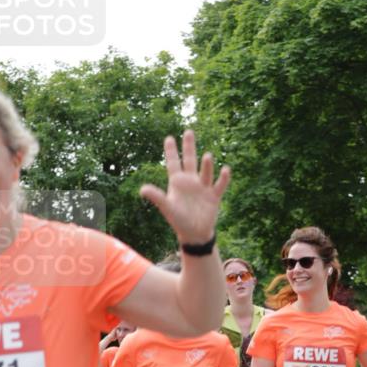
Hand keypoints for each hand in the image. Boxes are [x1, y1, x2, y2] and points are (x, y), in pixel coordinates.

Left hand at [139, 130, 230, 244]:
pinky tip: (225, 170)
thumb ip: (156, 197)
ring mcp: (203, 188)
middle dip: (189, 147)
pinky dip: (223, 178)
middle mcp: (191, 182)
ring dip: (207, 165)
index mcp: (178, 183)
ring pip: (205, 172)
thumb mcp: (167, 207)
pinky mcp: (214, 196)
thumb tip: (141, 189)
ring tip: (207, 156)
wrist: (195, 234)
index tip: (169, 137)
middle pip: (190, 160)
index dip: (171, 151)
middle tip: (188, 131)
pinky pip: (219, 185)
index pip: (173, 163)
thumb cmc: (179, 221)